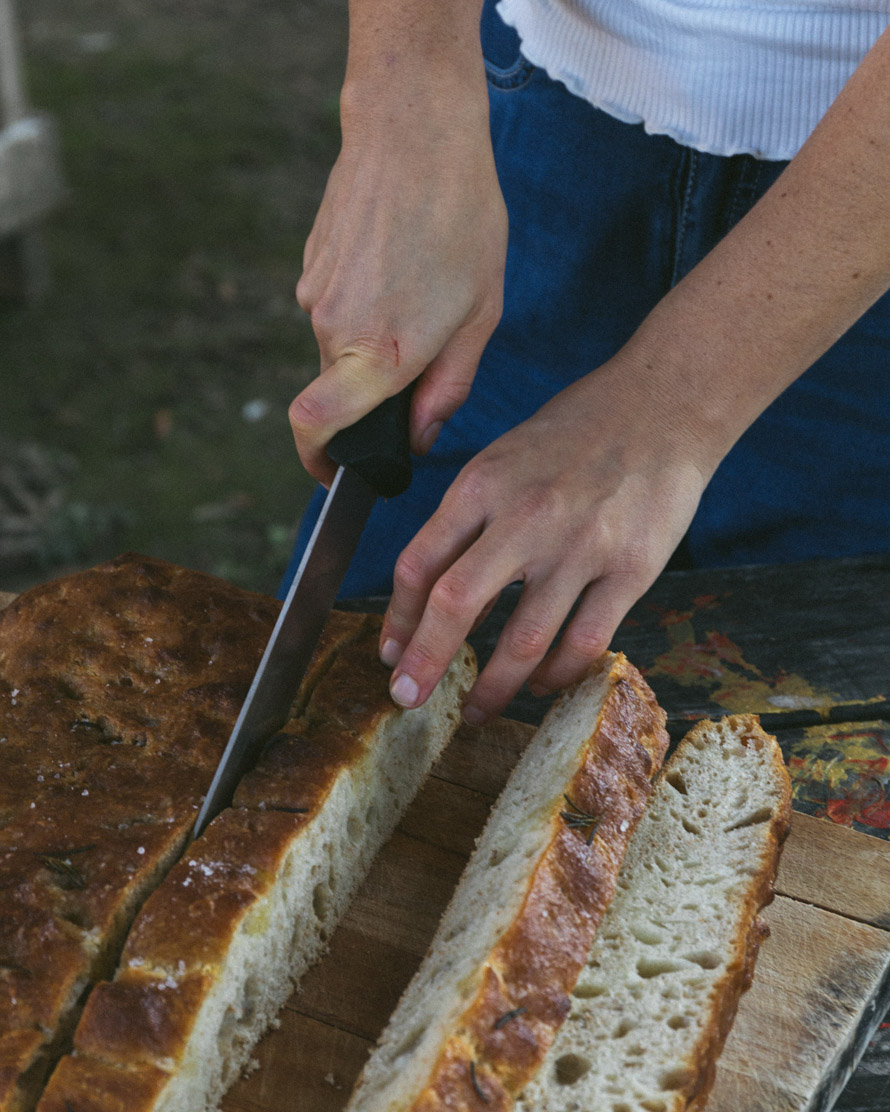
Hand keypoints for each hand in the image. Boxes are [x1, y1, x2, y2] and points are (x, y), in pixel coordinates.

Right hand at [290, 70, 507, 485]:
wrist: (413, 128)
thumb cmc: (461, 219)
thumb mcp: (480, 315)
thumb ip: (447, 388)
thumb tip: (418, 436)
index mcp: (377, 352)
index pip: (316, 426)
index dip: (318, 461)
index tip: (336, 473)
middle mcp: (332, 328)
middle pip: (338, 391)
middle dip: (374, 391)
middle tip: (427, 349)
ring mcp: (314, 293)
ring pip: (338, 347)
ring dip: (373, 341)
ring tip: (421, 289)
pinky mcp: (309, 264)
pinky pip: (334, 307)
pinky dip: (363, 305)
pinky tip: (399, 264)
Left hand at [378, 357, 710, 722]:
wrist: (664, 404)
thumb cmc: (576, 432)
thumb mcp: (503, 458)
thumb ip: (469, 519)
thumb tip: (435, 591)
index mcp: (483, 485)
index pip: (420, 564)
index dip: (397, 618)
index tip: (391, 652)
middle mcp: (525, 516)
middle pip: (457, 605)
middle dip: (425, 663)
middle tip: (407, 698)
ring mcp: (580, 546)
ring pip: (523, 639)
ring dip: (493, 687)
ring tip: (476, 710)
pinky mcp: (631, 569)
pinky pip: (585, 641)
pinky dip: (557, 673)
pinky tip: (542, 683)